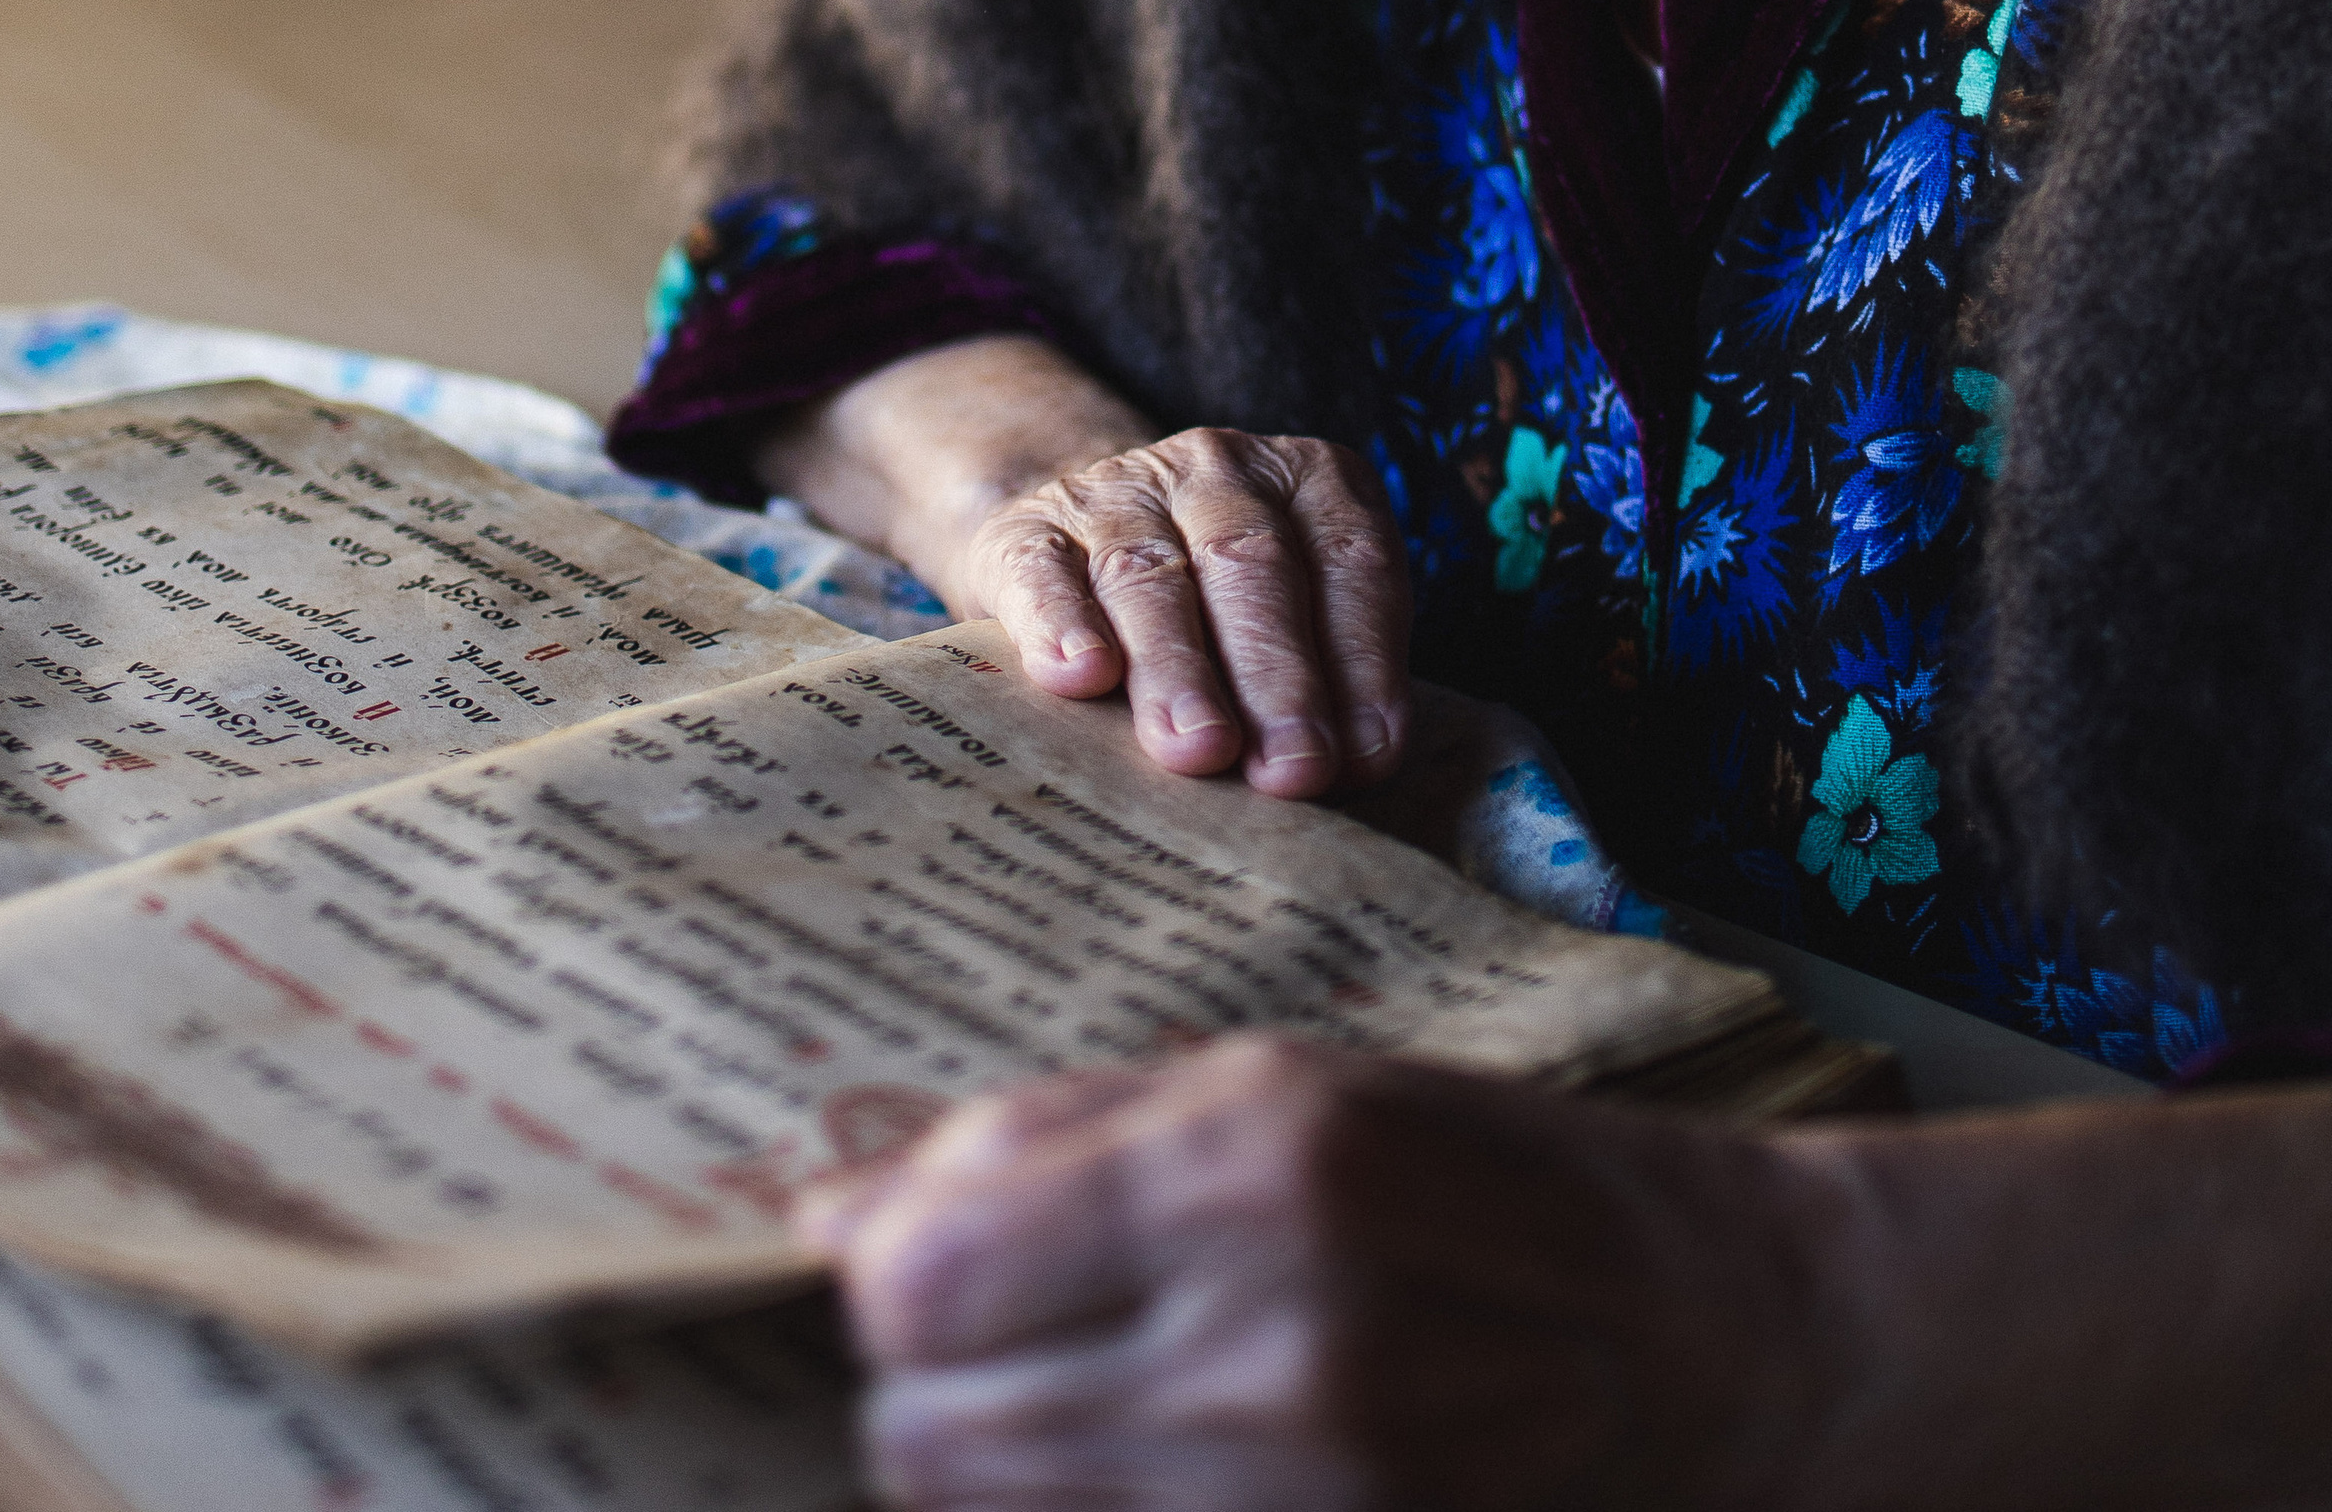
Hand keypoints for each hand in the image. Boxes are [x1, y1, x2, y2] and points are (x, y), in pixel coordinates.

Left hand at [803, 1033, 1847, 1511]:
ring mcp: (1299, 1497)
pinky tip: (1162, 1466)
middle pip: (927, 1434)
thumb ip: (1054, 1138)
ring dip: (1003, 1465)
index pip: (918, 1285)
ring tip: (1099, 1395)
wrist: (1715, 1342)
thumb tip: (838, 1209)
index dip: (898, 1275)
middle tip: (1021, 1335)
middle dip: (936, 1383)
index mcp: (1240, 1172)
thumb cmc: (1489, 1176)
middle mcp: (1260, 1348)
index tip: (941, 1257)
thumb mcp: (1279, 1083)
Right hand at [957, 427, 1410, 798]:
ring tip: (1200, 748)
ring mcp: (1116, 491)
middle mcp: (1216, 469)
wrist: (1084, 541)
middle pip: (1251, 565)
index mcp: (1307, 480)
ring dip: (1179, 669)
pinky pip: (1044, 571)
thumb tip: (1350, 767)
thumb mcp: (1297, 613)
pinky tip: (1080, 675)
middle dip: (1277, 676)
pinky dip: (1062, 623)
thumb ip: (1331, 676)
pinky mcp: (1029, 528)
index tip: (1363, 755)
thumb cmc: (1221, 608)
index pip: (1350, 563)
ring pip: (1150, 576)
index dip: (1362, 660)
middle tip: (1291, 769)